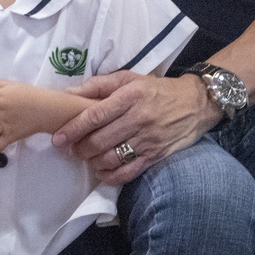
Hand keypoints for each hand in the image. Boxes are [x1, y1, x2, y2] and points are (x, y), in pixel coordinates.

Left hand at [53, 72, 220, 185]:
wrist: (196, 103)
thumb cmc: (157, 89)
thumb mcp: (129, 78)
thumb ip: (99, 85)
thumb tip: (70, 92)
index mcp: (130, 96)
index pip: (95, 115)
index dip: (73, 129)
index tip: (58, 138)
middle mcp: (138, 118)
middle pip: (100, 140)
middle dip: (80, 148)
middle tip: (71, 149)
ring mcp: (148, 140)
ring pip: (112, 158)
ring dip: (92, 162)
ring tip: (87, 158)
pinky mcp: (155, 156)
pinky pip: (128, 172)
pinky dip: (111, 176)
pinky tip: (102, 172)